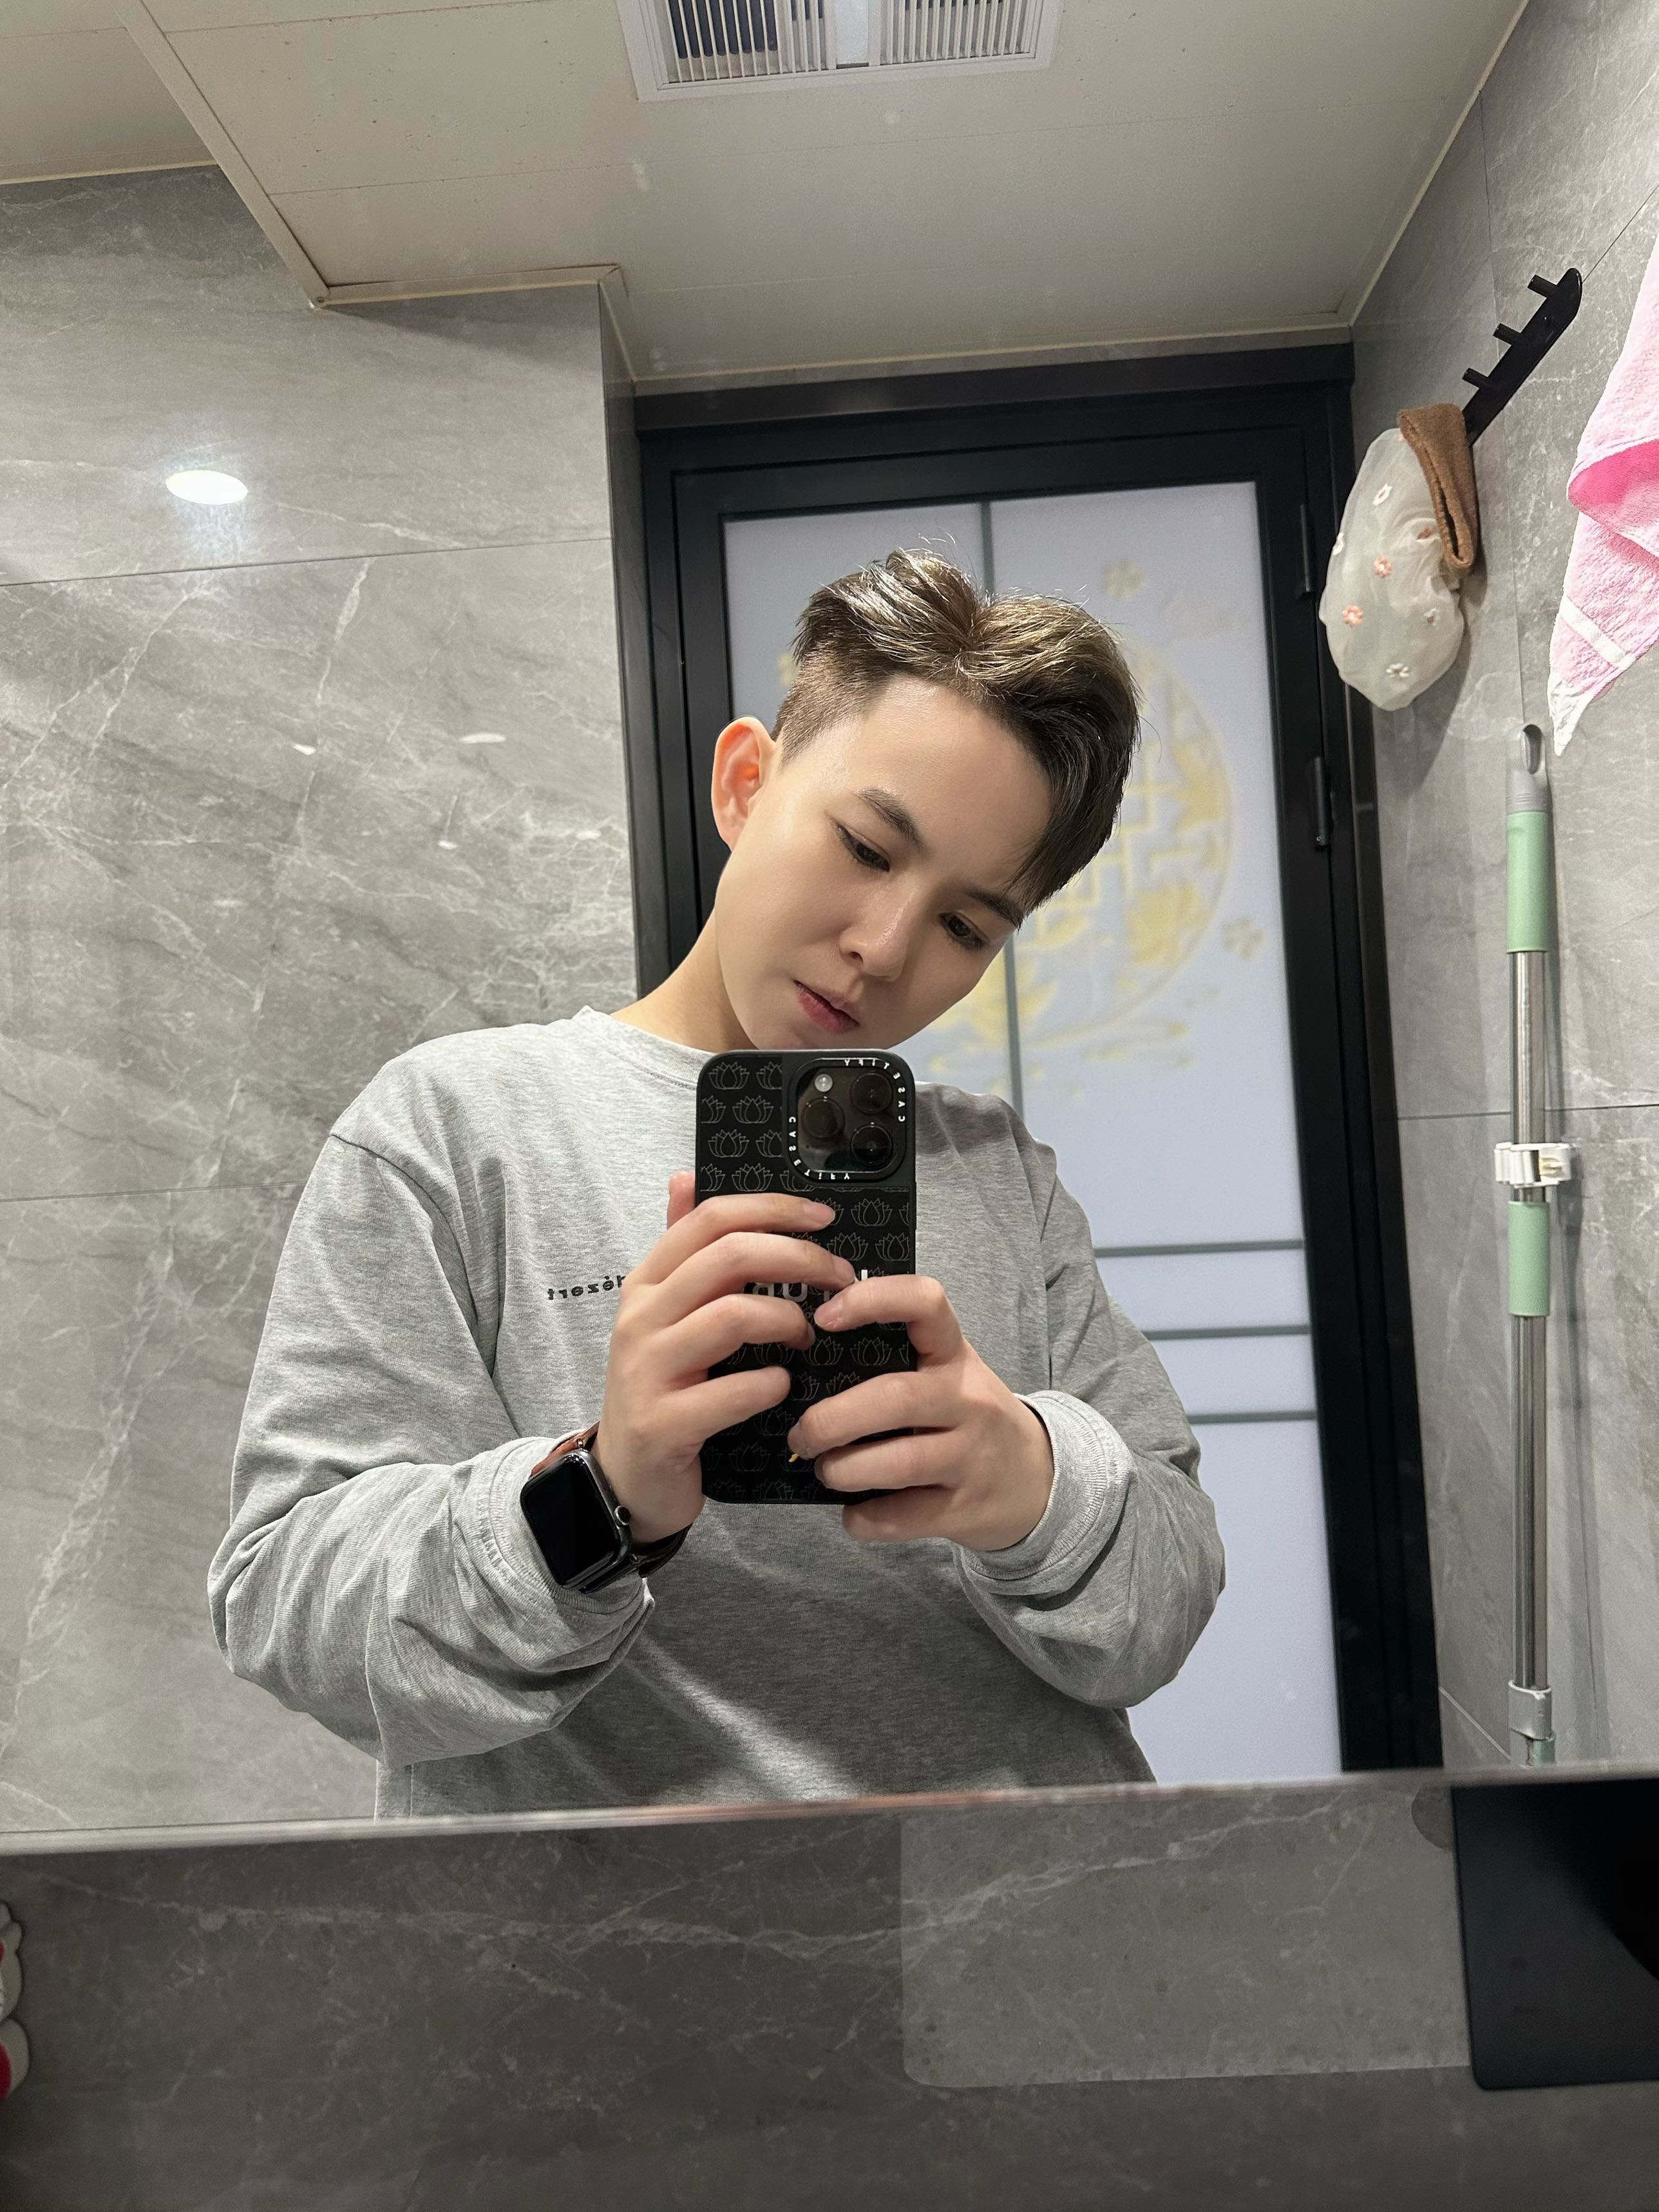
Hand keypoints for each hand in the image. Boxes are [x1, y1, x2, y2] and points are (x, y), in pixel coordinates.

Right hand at [594, 1174, 856, 1542]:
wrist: (625, 1477)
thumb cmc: (663, 1389)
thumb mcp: (665, 1315)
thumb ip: (681, 1250)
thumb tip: (685, 1178)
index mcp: (648, 1283)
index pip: (710, 1218)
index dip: (773, 1209)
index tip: (824, 1218)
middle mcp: (641, 1317)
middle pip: (729, 1256)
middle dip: (798, 1258)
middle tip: (841, 1278)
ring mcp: (647, 1370)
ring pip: (733, 1316)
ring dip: (789, 1321)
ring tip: (809, 1337)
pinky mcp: (663, 1423)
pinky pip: (732, 1392)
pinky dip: (771, 1385)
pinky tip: (784, 1388)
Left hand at [784, 1275, 1054, 1551]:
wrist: (1036, 1480)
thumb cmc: (965, 1417)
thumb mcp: (945, 1373)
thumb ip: (893, 1359)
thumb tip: (800, 1364)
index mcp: (953, 1354)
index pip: (924, 1303)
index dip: (871, 1300)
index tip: (823, 1318)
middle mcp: (967, 1400)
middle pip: (894, 1398)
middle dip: (831, 1419)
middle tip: (801, 1435)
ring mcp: (971, 1456)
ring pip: (899, 1462)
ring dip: (844, 1470)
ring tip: (826, 1470)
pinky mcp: (965, 1509)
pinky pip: (903, 1517)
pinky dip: (864, 1519)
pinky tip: (854, 1512)